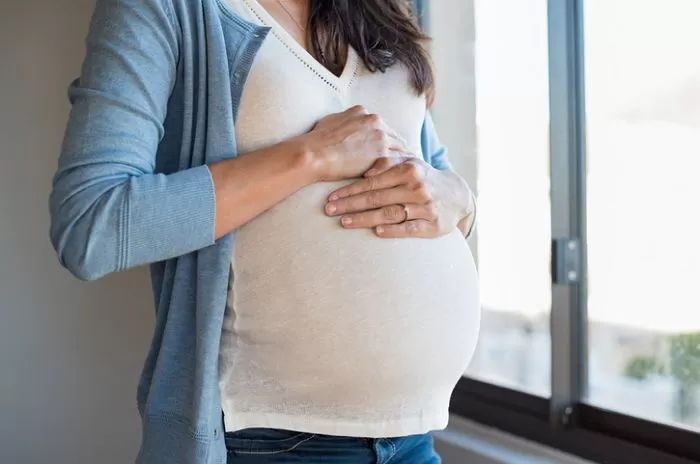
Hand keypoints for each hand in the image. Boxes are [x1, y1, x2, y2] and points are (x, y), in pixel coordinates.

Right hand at [296, 105, 413, 181]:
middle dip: (399, 150)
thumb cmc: (317, 140)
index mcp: (364, 113)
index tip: (390, 149)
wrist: (314, 153)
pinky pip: (397, 161)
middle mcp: (375, 121)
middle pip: (395, 137)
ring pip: (400, 149)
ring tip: (409, 172)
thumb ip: (345, 121)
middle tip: (406, 162)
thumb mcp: (331, 121)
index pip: (383, 127)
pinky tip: (404, 177)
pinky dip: (401, 169)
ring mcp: (380, 137)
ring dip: (404, 160)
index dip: (387, 140)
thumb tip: (344, 124)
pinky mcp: (381, 154)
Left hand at [323, 156, 474, 237]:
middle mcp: (417, 187)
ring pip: (389, 213)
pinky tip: (376, 231)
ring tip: (344, 222)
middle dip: (350, 204)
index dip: (350, 190)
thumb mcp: (409, 164)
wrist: (457, 196)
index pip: (373, 181)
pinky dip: (393, 230)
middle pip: (377, 197)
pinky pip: (409, 228)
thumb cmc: (424, 178)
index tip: (331, 196)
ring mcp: (425, 207)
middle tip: (329, 210)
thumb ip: (388, 163)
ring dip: (365, 218)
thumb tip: (366, 170)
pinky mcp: (433, 225)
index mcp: (409, 169)